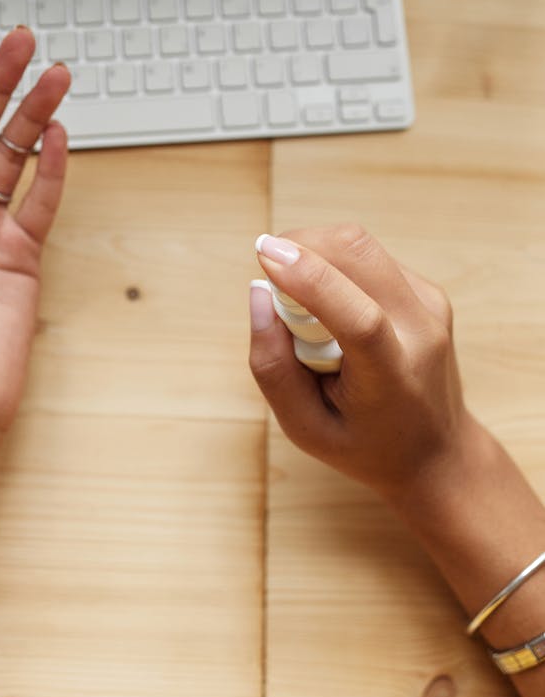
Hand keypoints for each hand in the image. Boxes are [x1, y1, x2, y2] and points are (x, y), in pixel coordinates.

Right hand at [249, 224, 473, 501]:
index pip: (359, 317)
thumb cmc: (365, 445)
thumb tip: (258, 293)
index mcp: (394, 378)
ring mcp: (431, 304)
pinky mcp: (428, 289)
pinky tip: (331, 304)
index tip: (265, 254)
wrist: (437, 453)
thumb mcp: (304, 429)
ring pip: (360, 244)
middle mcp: (422, 332)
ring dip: (315, 252)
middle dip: (300, 246)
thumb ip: (273, 368)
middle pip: (358, 254)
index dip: (311, 279)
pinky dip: (335, 264)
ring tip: (300, 299)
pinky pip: (368, 255)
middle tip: (270, 277)